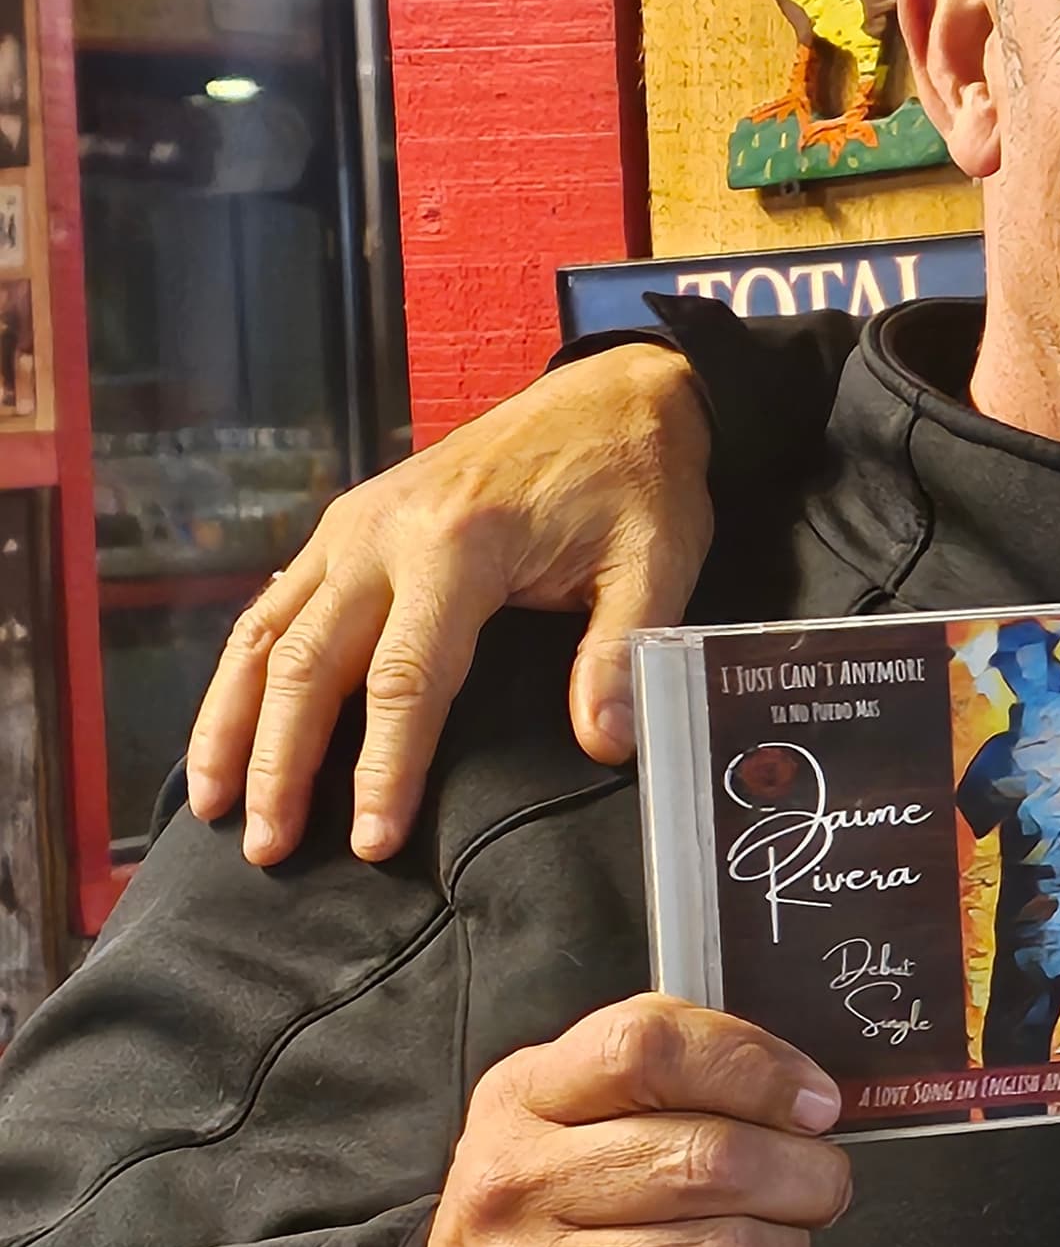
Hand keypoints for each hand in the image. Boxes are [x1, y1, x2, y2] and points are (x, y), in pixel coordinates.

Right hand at [186, 344, 715, 870]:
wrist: (612, 394)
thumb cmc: (636, 479)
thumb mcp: (656, 559)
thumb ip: (621, 651)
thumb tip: (606, 745)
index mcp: (459, 546)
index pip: (406, 680)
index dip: (385, 768)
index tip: (374, 844)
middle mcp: (382, 535)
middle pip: (309, 665)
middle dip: (282, 764)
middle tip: (269, 852)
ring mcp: (352, 526)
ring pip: (266, 636)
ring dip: (233, 724)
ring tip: (216, 808)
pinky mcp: (344, 526)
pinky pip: (271, 606)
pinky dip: (240, 674)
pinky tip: (228, 729)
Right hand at [419, 997, 849, 1246]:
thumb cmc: (544, 1229)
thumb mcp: (569, 1125)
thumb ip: (670, 1085)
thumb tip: (807, 1099)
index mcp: (524, 1100)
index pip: (647, 1046)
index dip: (756, 1067)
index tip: (814, 1103)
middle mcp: (514, 1186)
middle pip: (714, 1158)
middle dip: (807, 1176)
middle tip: (821, 1190)